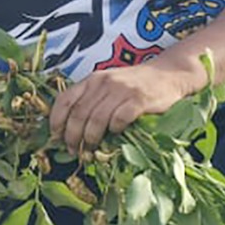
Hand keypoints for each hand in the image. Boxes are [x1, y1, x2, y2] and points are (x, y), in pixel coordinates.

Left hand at [46, 53, 209, 152]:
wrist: (169, 73)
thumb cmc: (135, 84)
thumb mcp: (109, 85)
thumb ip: (91, 100)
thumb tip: (70, 128)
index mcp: (92, 80)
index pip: (65, 99)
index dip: (56, 120)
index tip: (55, 136)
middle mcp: (104, 83)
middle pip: (79, 113)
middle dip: (72, 136)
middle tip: (73, 150)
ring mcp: (122, 90)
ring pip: (96, 118)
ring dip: (91, 138)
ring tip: (90, 150)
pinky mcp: (139, 99)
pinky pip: (120, 118)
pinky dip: (114, 129)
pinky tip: (115, 134)